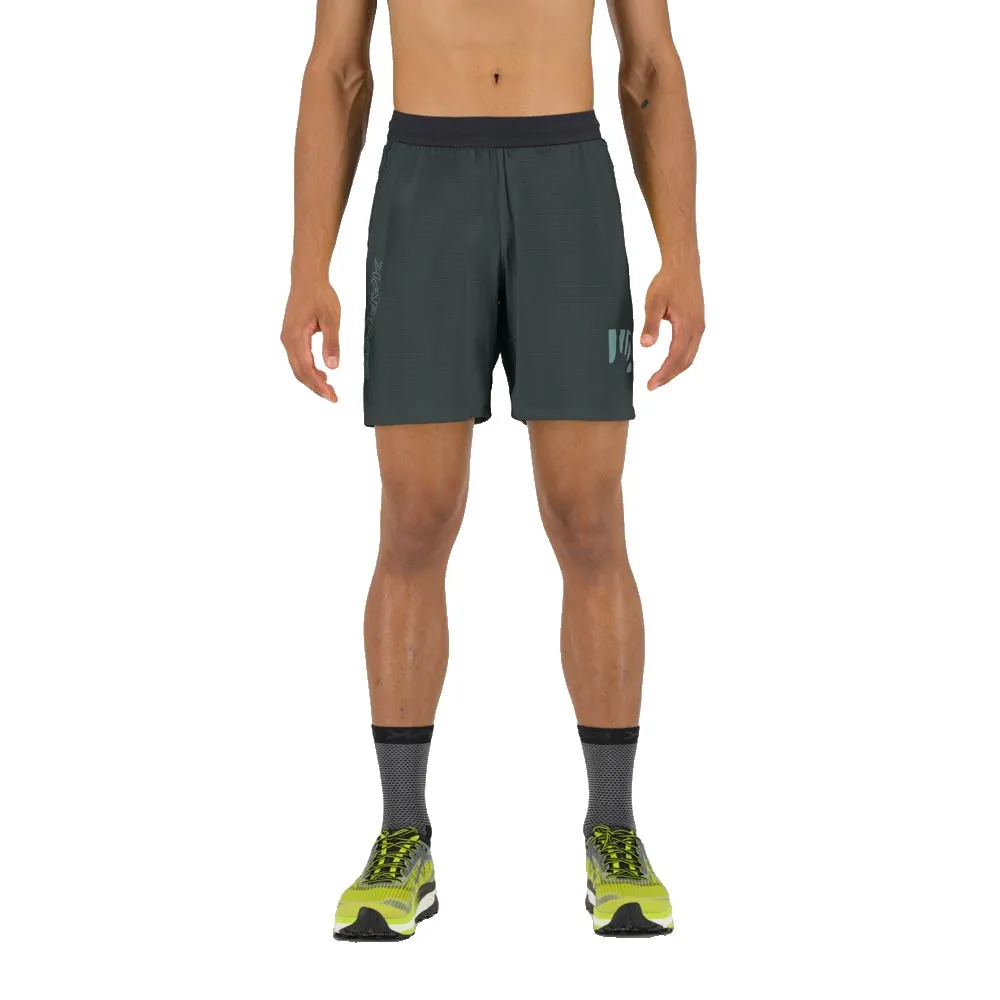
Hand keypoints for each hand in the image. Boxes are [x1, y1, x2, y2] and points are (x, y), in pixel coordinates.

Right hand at [280, 280, 340, 401]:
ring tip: (329, 388)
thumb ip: (331, 343)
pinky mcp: (290, 335)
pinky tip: (321, 374)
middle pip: (299, 372)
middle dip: (315, 387)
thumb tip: (332, 367)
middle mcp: (287, 340)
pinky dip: (308, 370)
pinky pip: (297, 359)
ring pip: (297, 367)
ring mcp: (287, 338)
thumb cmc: (320, 295)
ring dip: (312, 380)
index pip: (306, 369)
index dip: (319, 386)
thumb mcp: (332, 319)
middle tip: (333, 397)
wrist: (307, 278)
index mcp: (296, 337)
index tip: (332, 396)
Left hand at [640, 260, 704, 389]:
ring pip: (690, 356)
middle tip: (653, 385)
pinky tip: (671, 361)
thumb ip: (650, 324)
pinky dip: (681, 359)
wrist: (683, 266)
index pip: (675, 358)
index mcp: (687, 326)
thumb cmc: (667, 282)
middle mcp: (697, 329)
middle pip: (685, 362)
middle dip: (669, 376)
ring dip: (676, 369)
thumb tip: (645, 346)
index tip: (651, 385)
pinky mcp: (698, 323)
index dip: (664, 374)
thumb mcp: (653, 302)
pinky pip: (692, 348)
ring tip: (660, 377)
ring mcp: (699, 326)